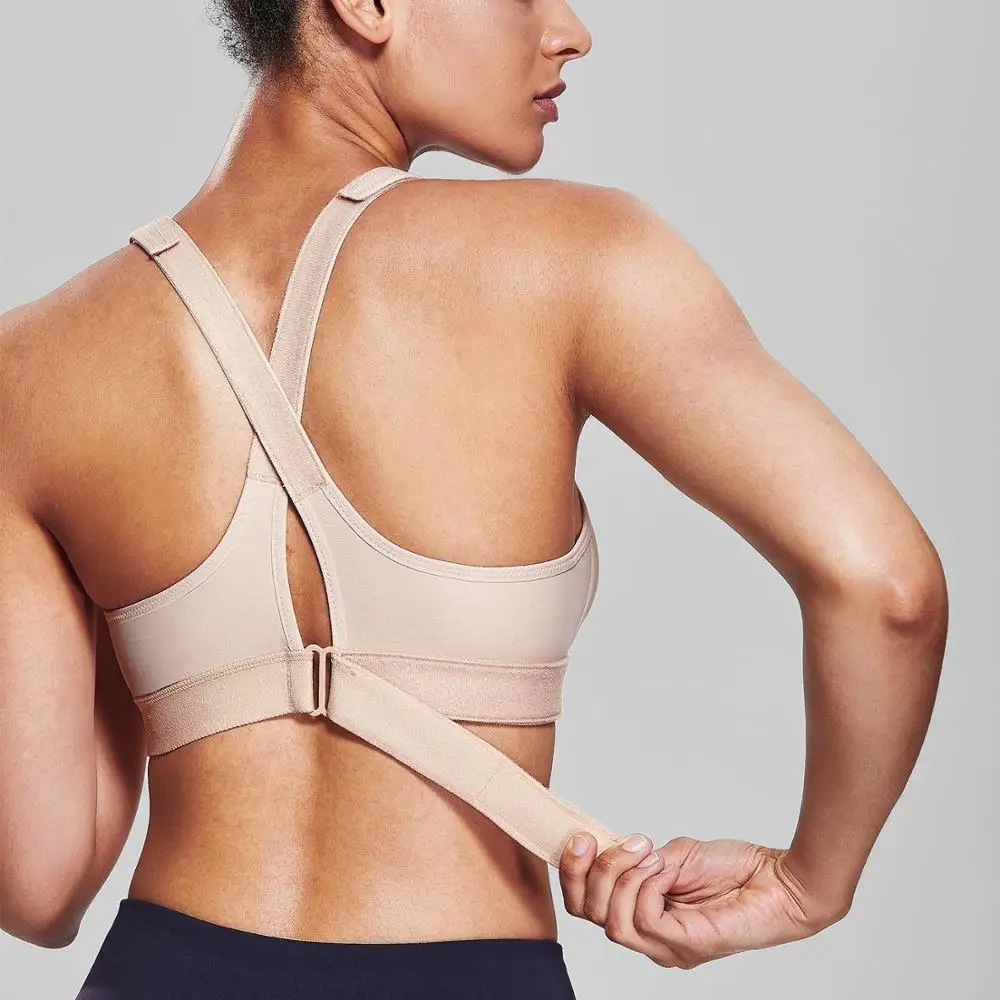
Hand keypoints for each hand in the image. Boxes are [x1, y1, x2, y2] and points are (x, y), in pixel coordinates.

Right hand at [559, 833, 849, 968]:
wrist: (779, 880)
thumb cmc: (737, 869)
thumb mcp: (673, 854)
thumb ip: (640, 861)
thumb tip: (612, 853)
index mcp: (644, 917)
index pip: (587, 906)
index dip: (573, 873)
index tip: (578, 836)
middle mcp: (651, 939)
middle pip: (588, 915)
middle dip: (586, 872)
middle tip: (594, 839)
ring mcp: (666, 946)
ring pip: (612, 921)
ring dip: (619, 875)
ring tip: (645, 851)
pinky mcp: (685, 945)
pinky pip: (643, 918)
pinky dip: (644, 884)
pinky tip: (661, 867)